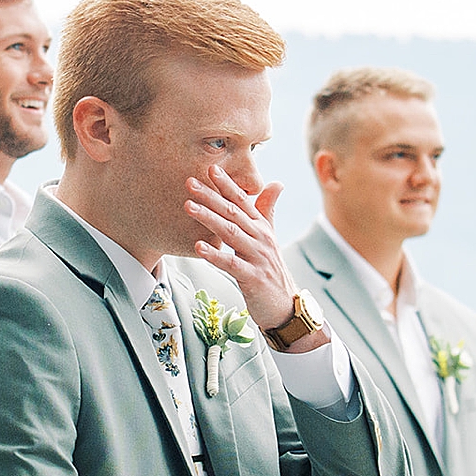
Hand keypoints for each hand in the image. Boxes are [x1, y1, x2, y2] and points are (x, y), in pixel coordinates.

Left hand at [186, 166, 327, 348]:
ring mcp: (258, 258)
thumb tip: (276, 183)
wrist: (287, 306)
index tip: (211, 169)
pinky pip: (231, 264)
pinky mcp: (253, 278)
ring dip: (209, 218)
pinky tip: (198, 247)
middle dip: (211, 196)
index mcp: (262, 228)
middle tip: (190, 182)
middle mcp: (261, 239)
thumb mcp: (270, 239)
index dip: (227, 185)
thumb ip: (268, 211)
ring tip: (189, 207)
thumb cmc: (271, 272)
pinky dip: (215, 255)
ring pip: (231, 233)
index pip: (243, 201)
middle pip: (233, 213)